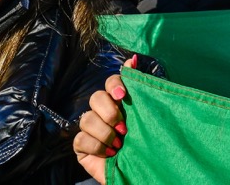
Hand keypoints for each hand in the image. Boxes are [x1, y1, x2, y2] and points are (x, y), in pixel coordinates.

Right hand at [73, 56, 136, 183]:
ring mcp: (90, 129)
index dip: (114, 85)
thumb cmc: (148, 143)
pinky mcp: (82, 147)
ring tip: (119, 144)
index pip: (111, 82)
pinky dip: (96, 147)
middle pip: (95, 97)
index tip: (124, 96)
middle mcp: (104, 112)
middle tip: (123, 127)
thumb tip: (132, 59)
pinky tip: (109, 153)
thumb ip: (142, 88)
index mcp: (121, 102)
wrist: (142, 171)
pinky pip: (80, 139)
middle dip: (109, 112)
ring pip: (86, 119)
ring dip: (105, 133)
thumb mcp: (149, 114)